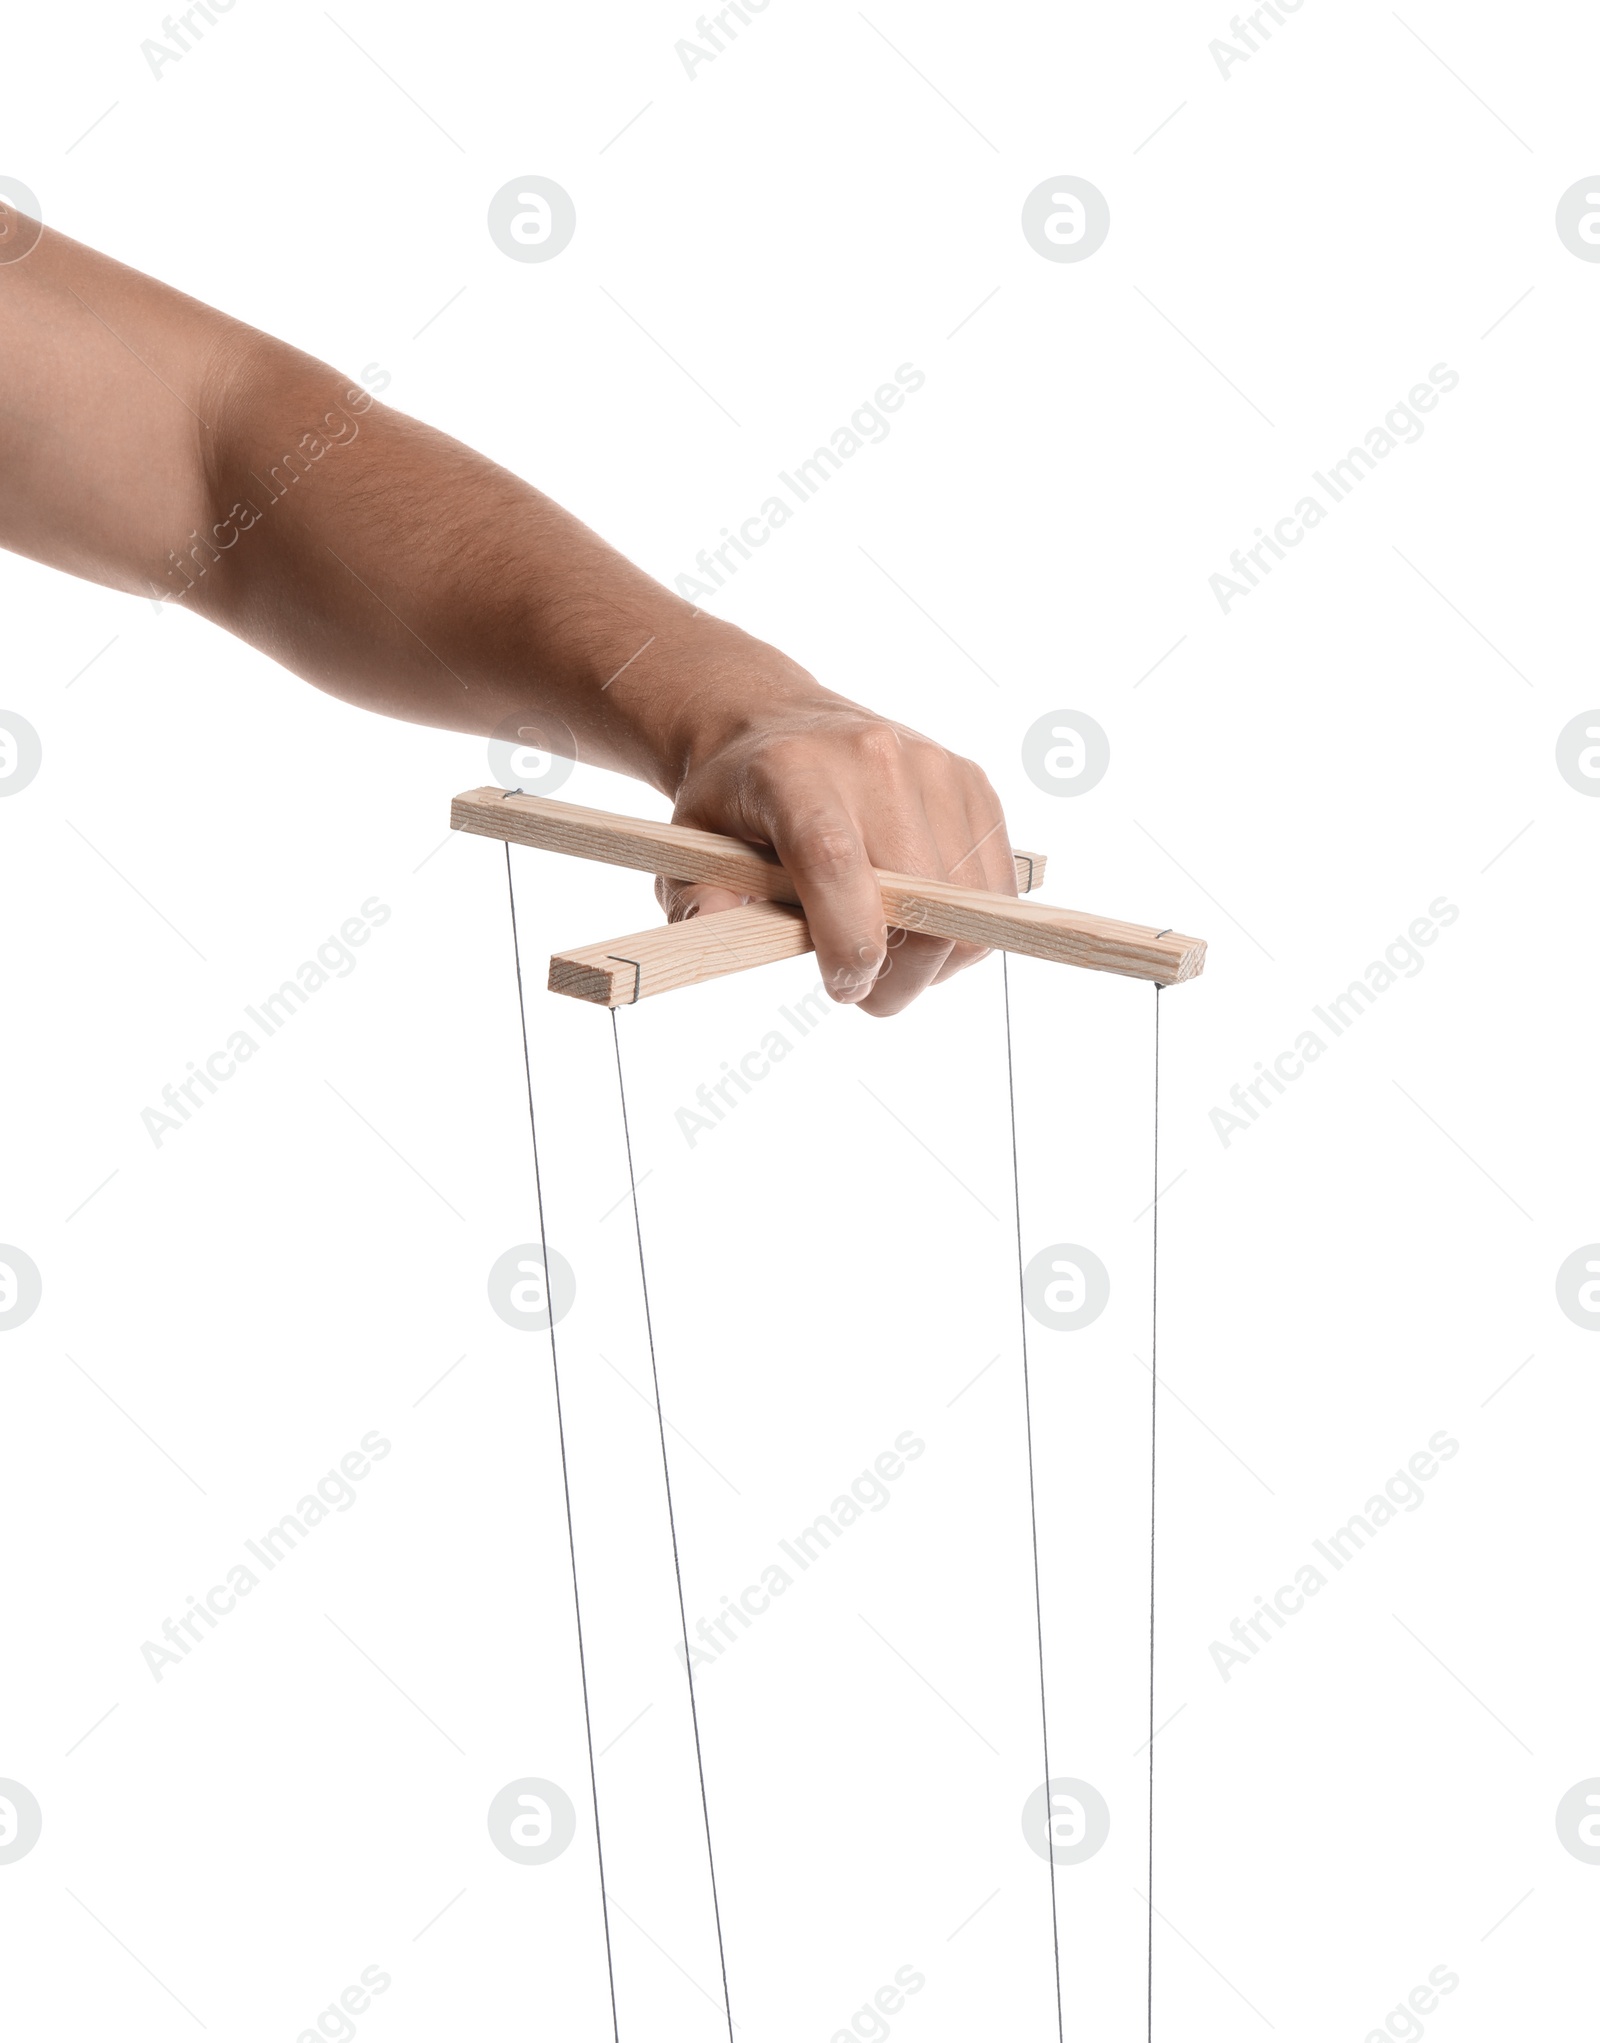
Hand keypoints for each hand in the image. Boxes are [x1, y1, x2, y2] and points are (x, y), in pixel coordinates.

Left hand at [654, 648, 1014, 1018]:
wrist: (778, 725)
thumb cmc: (735, 802)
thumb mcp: (689, 848)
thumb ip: (699, 901)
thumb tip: (717, 934)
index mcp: (793, 773)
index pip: (836, 861)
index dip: (848, 939)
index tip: (844, 987)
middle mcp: (873, 759)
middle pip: (921, 896)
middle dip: (899, 974)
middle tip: (863, 992)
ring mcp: (934, 767)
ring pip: (969, 904)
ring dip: (936, 958)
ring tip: (890, 954)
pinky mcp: (972, 783)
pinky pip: (995, 886)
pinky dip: (966, 926)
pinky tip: (921, 923)